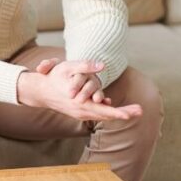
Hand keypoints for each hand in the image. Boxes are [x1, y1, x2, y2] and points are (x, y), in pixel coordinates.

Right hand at [17, 59, 142, 121]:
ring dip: (119, 113)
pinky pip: (97, 114)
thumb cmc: (54, 77)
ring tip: (134, 111)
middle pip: (106, 115)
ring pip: (103, 115)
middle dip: (124, 113)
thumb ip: (85, 66)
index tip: (130, 114)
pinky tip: (119, 109)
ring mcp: (81, 114)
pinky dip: (108, 112)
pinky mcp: (80, 112)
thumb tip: (101, 64)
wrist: (40, 91)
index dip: (118, 112)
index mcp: (80, 103)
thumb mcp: (68, 67)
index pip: (103, 110)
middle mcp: (82, 112)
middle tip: (140, 111)